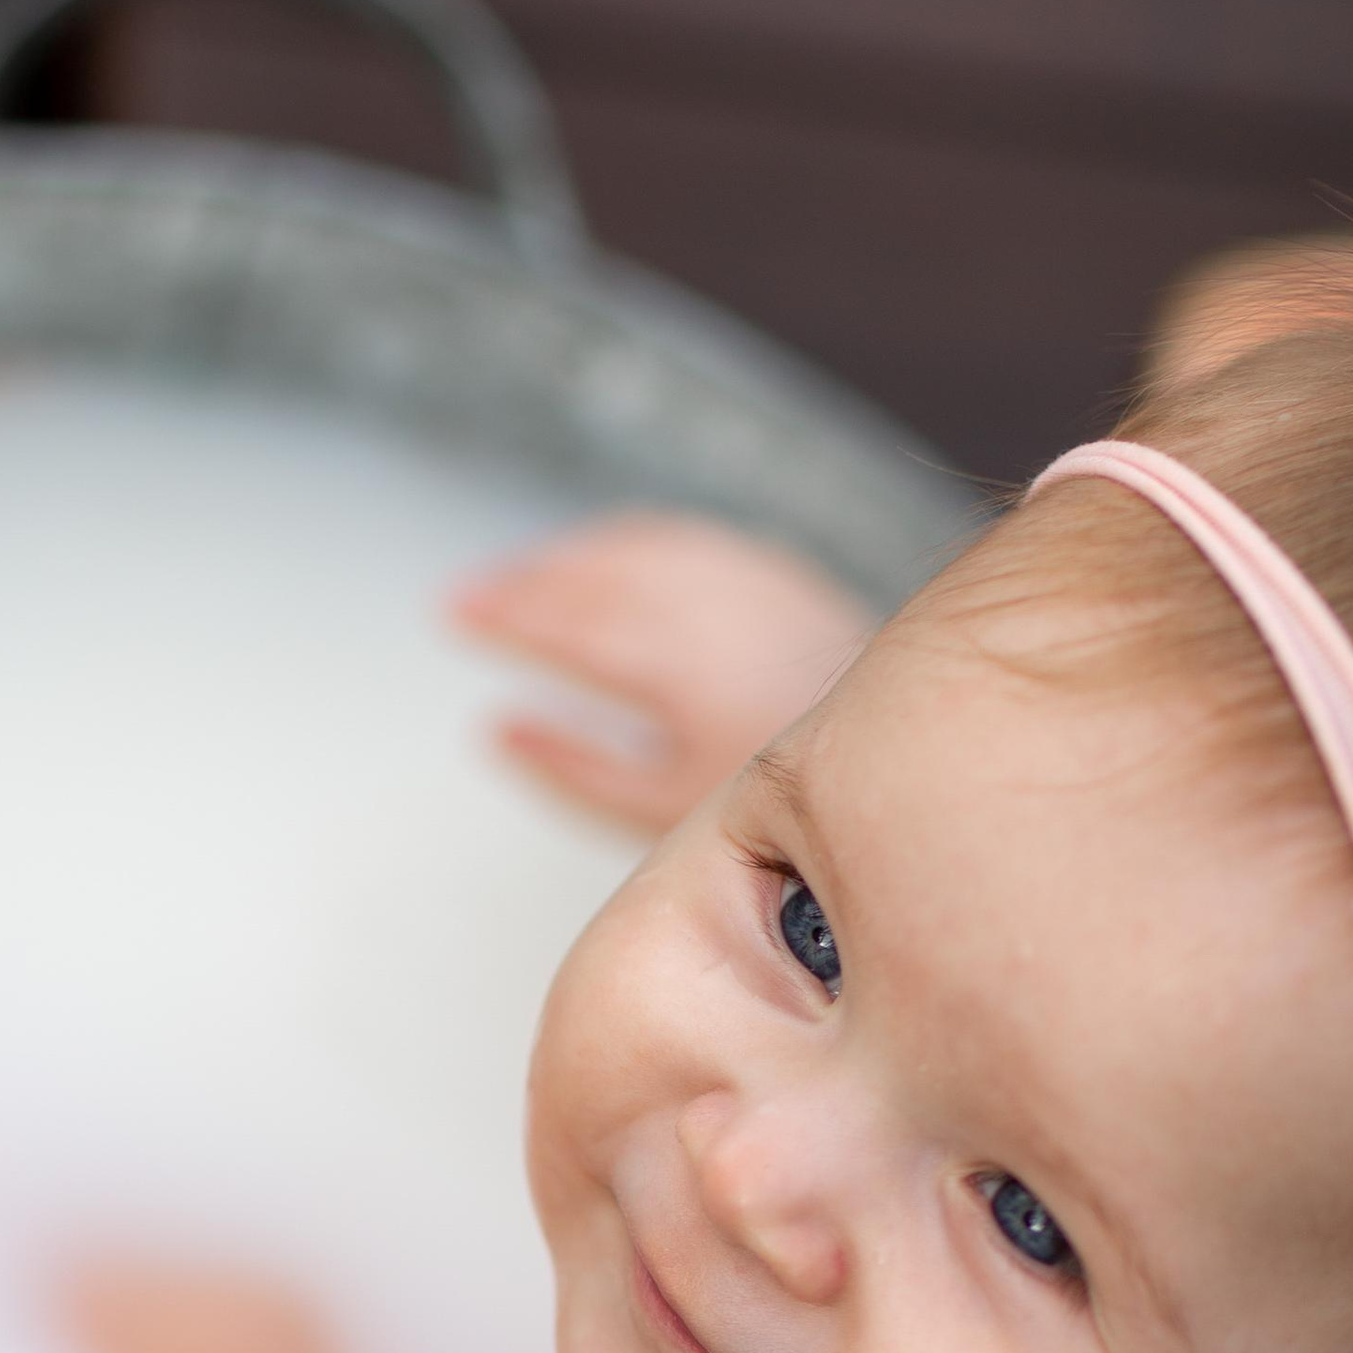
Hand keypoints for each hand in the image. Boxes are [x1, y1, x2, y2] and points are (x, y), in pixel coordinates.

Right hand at [452, 509, 873, 832]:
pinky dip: (625, 544)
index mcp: (680, 668)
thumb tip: (499, 732)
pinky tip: (602, 556)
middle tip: (470, 595)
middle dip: (526, 581)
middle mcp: (715, 609)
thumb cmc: (789, 806)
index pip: (570, 623)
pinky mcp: (774, 574)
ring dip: (569, 556)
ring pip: (638, 548)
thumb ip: (575, 769)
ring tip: (520, 575)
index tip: (452, 613)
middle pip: (597, 577)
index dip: (505, 614)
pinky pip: (680, 539)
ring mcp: (748, 582)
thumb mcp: (661, 813)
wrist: (899, 762)